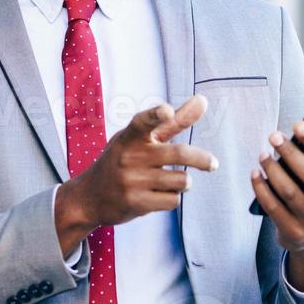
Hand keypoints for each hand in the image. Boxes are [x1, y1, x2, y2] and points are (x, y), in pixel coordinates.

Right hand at [55, 96, 216, 255]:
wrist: (90, 197)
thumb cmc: (124, 160)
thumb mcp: (141, 139)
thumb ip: (173, 121)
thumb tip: (202, 100)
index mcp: (130, 136)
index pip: (142, 121)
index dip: (155, 115)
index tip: (166, 111)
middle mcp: (129, 156)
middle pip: (179, 154)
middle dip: (202, 160)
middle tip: (213, 164)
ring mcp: (131, 181)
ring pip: (181, 180)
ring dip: (184, 182)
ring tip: (171, 181)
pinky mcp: (135, 203)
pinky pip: (173, 200)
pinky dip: (172, 198)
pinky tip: (157, 195)